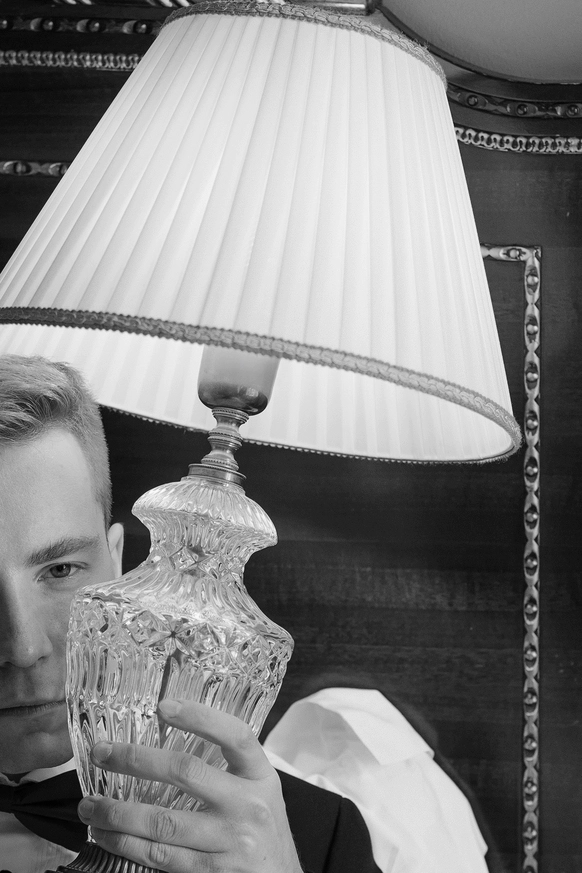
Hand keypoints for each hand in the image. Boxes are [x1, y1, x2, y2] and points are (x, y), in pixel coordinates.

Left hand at [77, 699, 303, 872]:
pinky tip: (108, 836)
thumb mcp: (259, 785)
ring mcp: (231, 842)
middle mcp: (248, 805)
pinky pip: (162, 857)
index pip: (234, 735)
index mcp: (260, 774)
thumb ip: (228, 763)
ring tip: (90, 805)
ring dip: (118, 813)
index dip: (200, 718)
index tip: (163, 706)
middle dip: (135, 760)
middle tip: (101, 753)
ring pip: (163, 823)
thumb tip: (169, 731)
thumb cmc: (262, 823)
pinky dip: (128, 845)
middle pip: (186, 773)